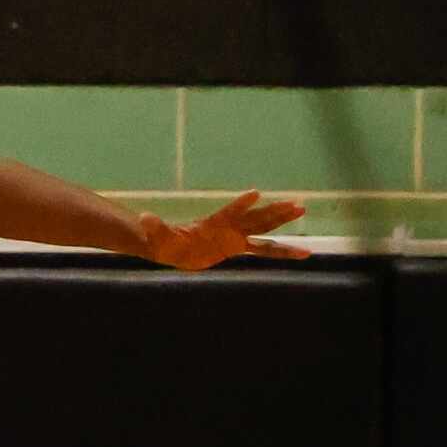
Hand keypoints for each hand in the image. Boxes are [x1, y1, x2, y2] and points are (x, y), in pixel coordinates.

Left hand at [135, 192, 308, 269]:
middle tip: (296, 202)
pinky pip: (265, 251)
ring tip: (302, 209)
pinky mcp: (238, 248)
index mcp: (213, 225)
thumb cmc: (164, 240)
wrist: (172, 247)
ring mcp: (236, 236)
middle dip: (274, 211)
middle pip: (256, 218)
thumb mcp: (158, 236)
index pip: (229, 213)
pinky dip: (283, 251)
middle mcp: (228, 228)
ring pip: (264, 228)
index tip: (254, 193)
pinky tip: (304, 253)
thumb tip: (142, 219)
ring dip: (282, 220)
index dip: (240, 205)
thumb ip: (154, 227)